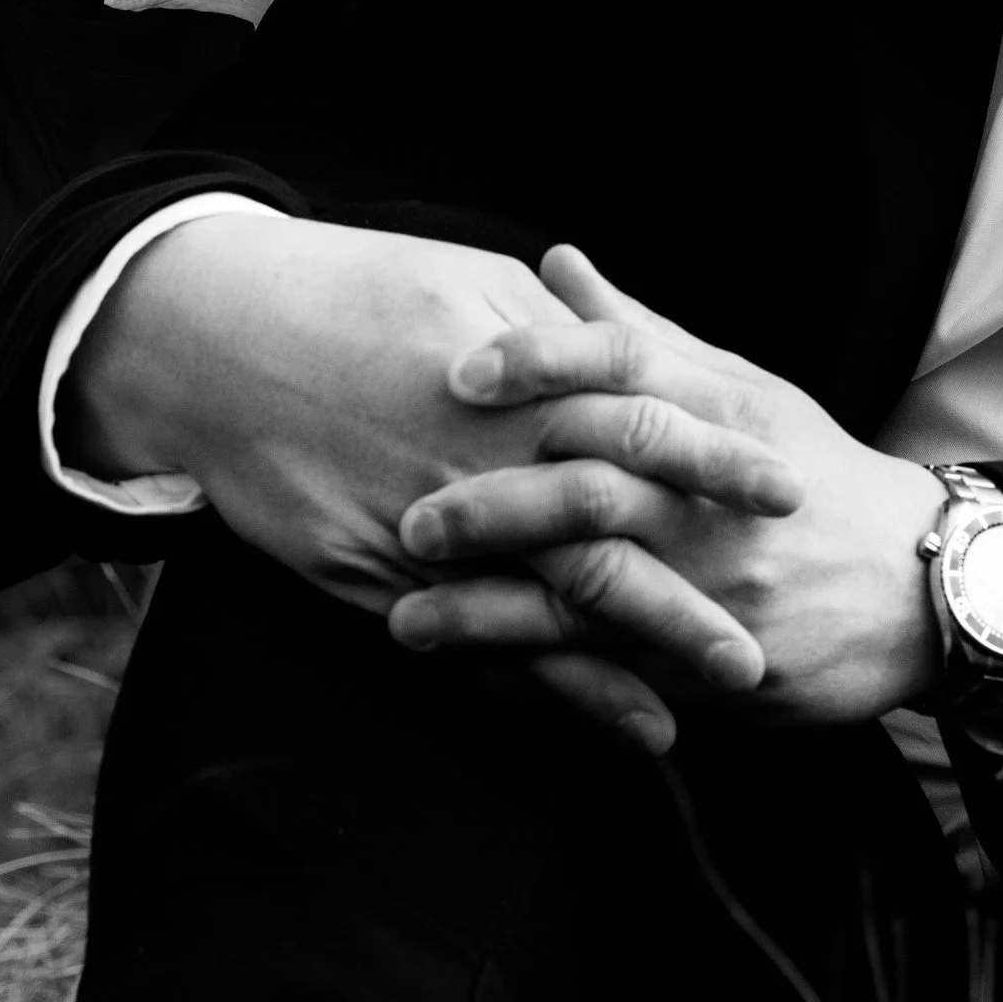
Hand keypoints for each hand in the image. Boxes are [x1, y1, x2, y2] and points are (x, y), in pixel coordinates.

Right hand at [70, 209, 790, 747]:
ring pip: (545, 612)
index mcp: (511, 380)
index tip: (790, 489)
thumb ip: (560, 331)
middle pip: (607, 539)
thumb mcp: (469, 284)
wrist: (212, 341)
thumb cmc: (350, 292)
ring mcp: (424, 533)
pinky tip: (603, 716)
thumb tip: (638, 350)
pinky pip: (472, 647)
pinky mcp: (375, 582)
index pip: (642, 421)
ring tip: (716, 696)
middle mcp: (476, 464)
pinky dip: (543, 687)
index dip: (717, 460)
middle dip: (696, 590)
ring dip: (634, 659)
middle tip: (778, 634)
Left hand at [390, 249, 944, 731]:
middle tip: (411, 516)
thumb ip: (641, 335)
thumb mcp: (743, 389)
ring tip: (407, 616)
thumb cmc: (815, 476)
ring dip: (492, 612)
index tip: (461, 370)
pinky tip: (476, 679)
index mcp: (724, 414)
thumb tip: (554, 260)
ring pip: (593, 594)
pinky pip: (617, 673)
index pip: (627, 368)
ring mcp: (716, 586)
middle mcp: (716, 497)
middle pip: (597, 485)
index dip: (542, 361)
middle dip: (494, 504)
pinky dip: (540, 678)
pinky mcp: (716, 666)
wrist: (925, 589)